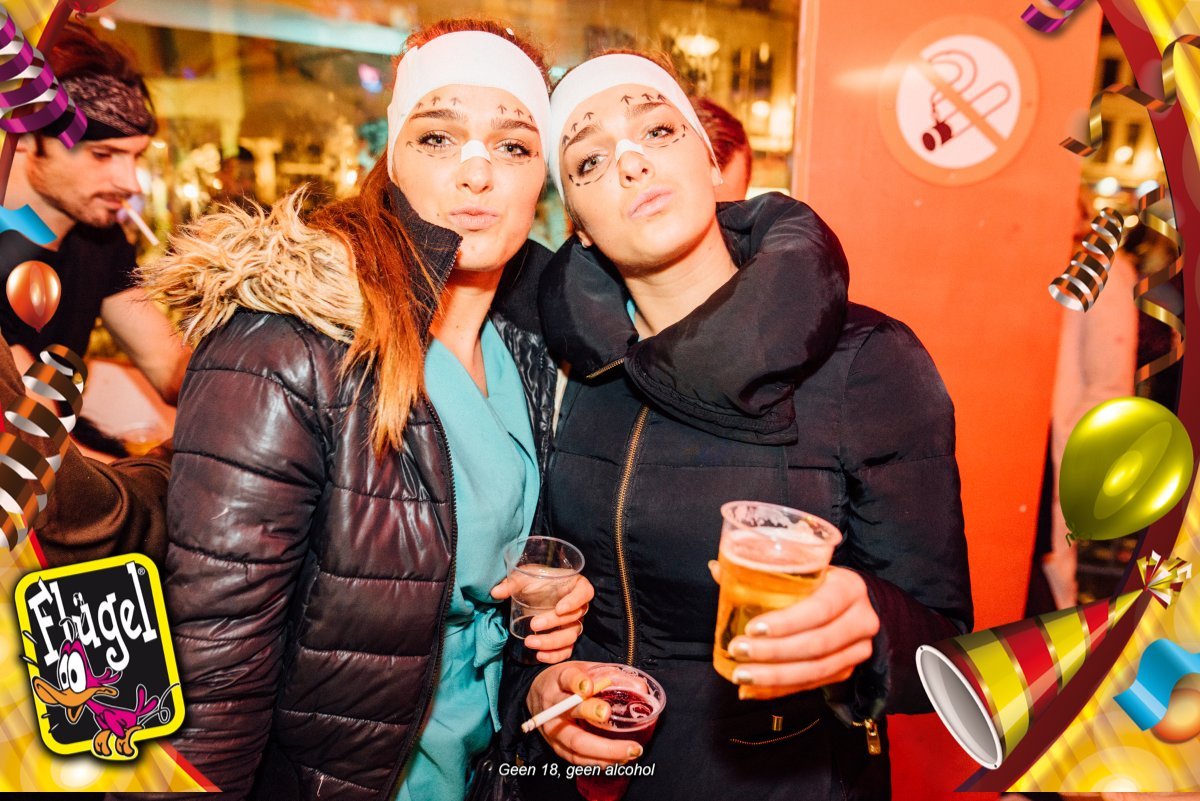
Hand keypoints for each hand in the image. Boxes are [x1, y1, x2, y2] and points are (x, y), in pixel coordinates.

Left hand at [492, 575, 593, 662]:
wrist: (536, 592)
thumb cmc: (536, 581)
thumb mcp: (524, 577)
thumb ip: (511, 584)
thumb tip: (495, 592)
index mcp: (575, 586)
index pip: (585, 592)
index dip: (575, 601)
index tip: (559, 608)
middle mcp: (578, 606)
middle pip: (574, 618)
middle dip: (553, 623)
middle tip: (534, 624)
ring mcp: (574, 624)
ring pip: (570, 636)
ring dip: (551, 642)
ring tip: (531, 643)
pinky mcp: (566, 639)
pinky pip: (566, 650)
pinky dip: (555, 656)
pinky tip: (539, 656)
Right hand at [526, 661, 642, 766]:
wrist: (538, 696)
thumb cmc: (568, 683)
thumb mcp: (586, 670)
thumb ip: (612, 676)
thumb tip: (641, 688)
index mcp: (560, 680)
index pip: (567, 679)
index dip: (577, 683)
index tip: (589, 687)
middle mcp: (553, 706)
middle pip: (570, 712)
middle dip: (591, 713)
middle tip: (610, 715)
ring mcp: (553, 730)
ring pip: (575, 742)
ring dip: (604, 750)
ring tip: (630, 750)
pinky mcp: (557, 747)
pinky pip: (577, 759)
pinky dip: (599, 762)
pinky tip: (618, 760)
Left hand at [713, 564, 878, 700]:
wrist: (854, 604)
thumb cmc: (820, 583)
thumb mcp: (802, 571)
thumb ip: (762, 572)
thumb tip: (715, 568)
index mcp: (849, 588)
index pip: (819, 608)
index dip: (787, 622)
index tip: (753, 628)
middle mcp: (861, 620)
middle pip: (816, 644)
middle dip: (773, 653)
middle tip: (738, 650)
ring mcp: (857, 650)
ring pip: (815, 670)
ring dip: (774, 677)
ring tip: (740, 675)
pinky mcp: (847, 670)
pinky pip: (811, 685)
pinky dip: (779, 690)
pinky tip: (752, 689)